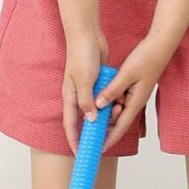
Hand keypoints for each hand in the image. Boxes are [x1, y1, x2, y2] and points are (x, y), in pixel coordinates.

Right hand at [63, 27, 110, 156]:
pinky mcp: (97, 81)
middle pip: (84, 120)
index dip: (75, 140)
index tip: (80, 154)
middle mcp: (77, 95)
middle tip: (103, 142)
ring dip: (106, 114)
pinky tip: (119, 102)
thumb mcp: (84, 82)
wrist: (87, 35)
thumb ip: (87, 102)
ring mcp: (87, 88)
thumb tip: (90, 120)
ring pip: (97, 109)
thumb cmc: (81, 56)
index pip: (70, 125)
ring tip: (117, 115)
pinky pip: (104, 97)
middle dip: (93, 131)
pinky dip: (111, 101)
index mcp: (70, 96)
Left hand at [93, 34, 171, 154]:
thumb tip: (99, 105)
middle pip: (117, 120)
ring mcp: (134, 94)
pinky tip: (100, 94)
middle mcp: (135, 101)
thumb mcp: (126, 74)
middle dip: (104, 127)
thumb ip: (112, 90)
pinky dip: (109, 99)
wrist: (159, 45)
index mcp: (135, 102)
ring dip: (105, 111)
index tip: (99, 149)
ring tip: (91, 112)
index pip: (120, 127)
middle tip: (88, 132)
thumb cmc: (146, 59)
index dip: (109, 139)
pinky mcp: (132, 86)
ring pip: (116, 108)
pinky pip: (118, 97)